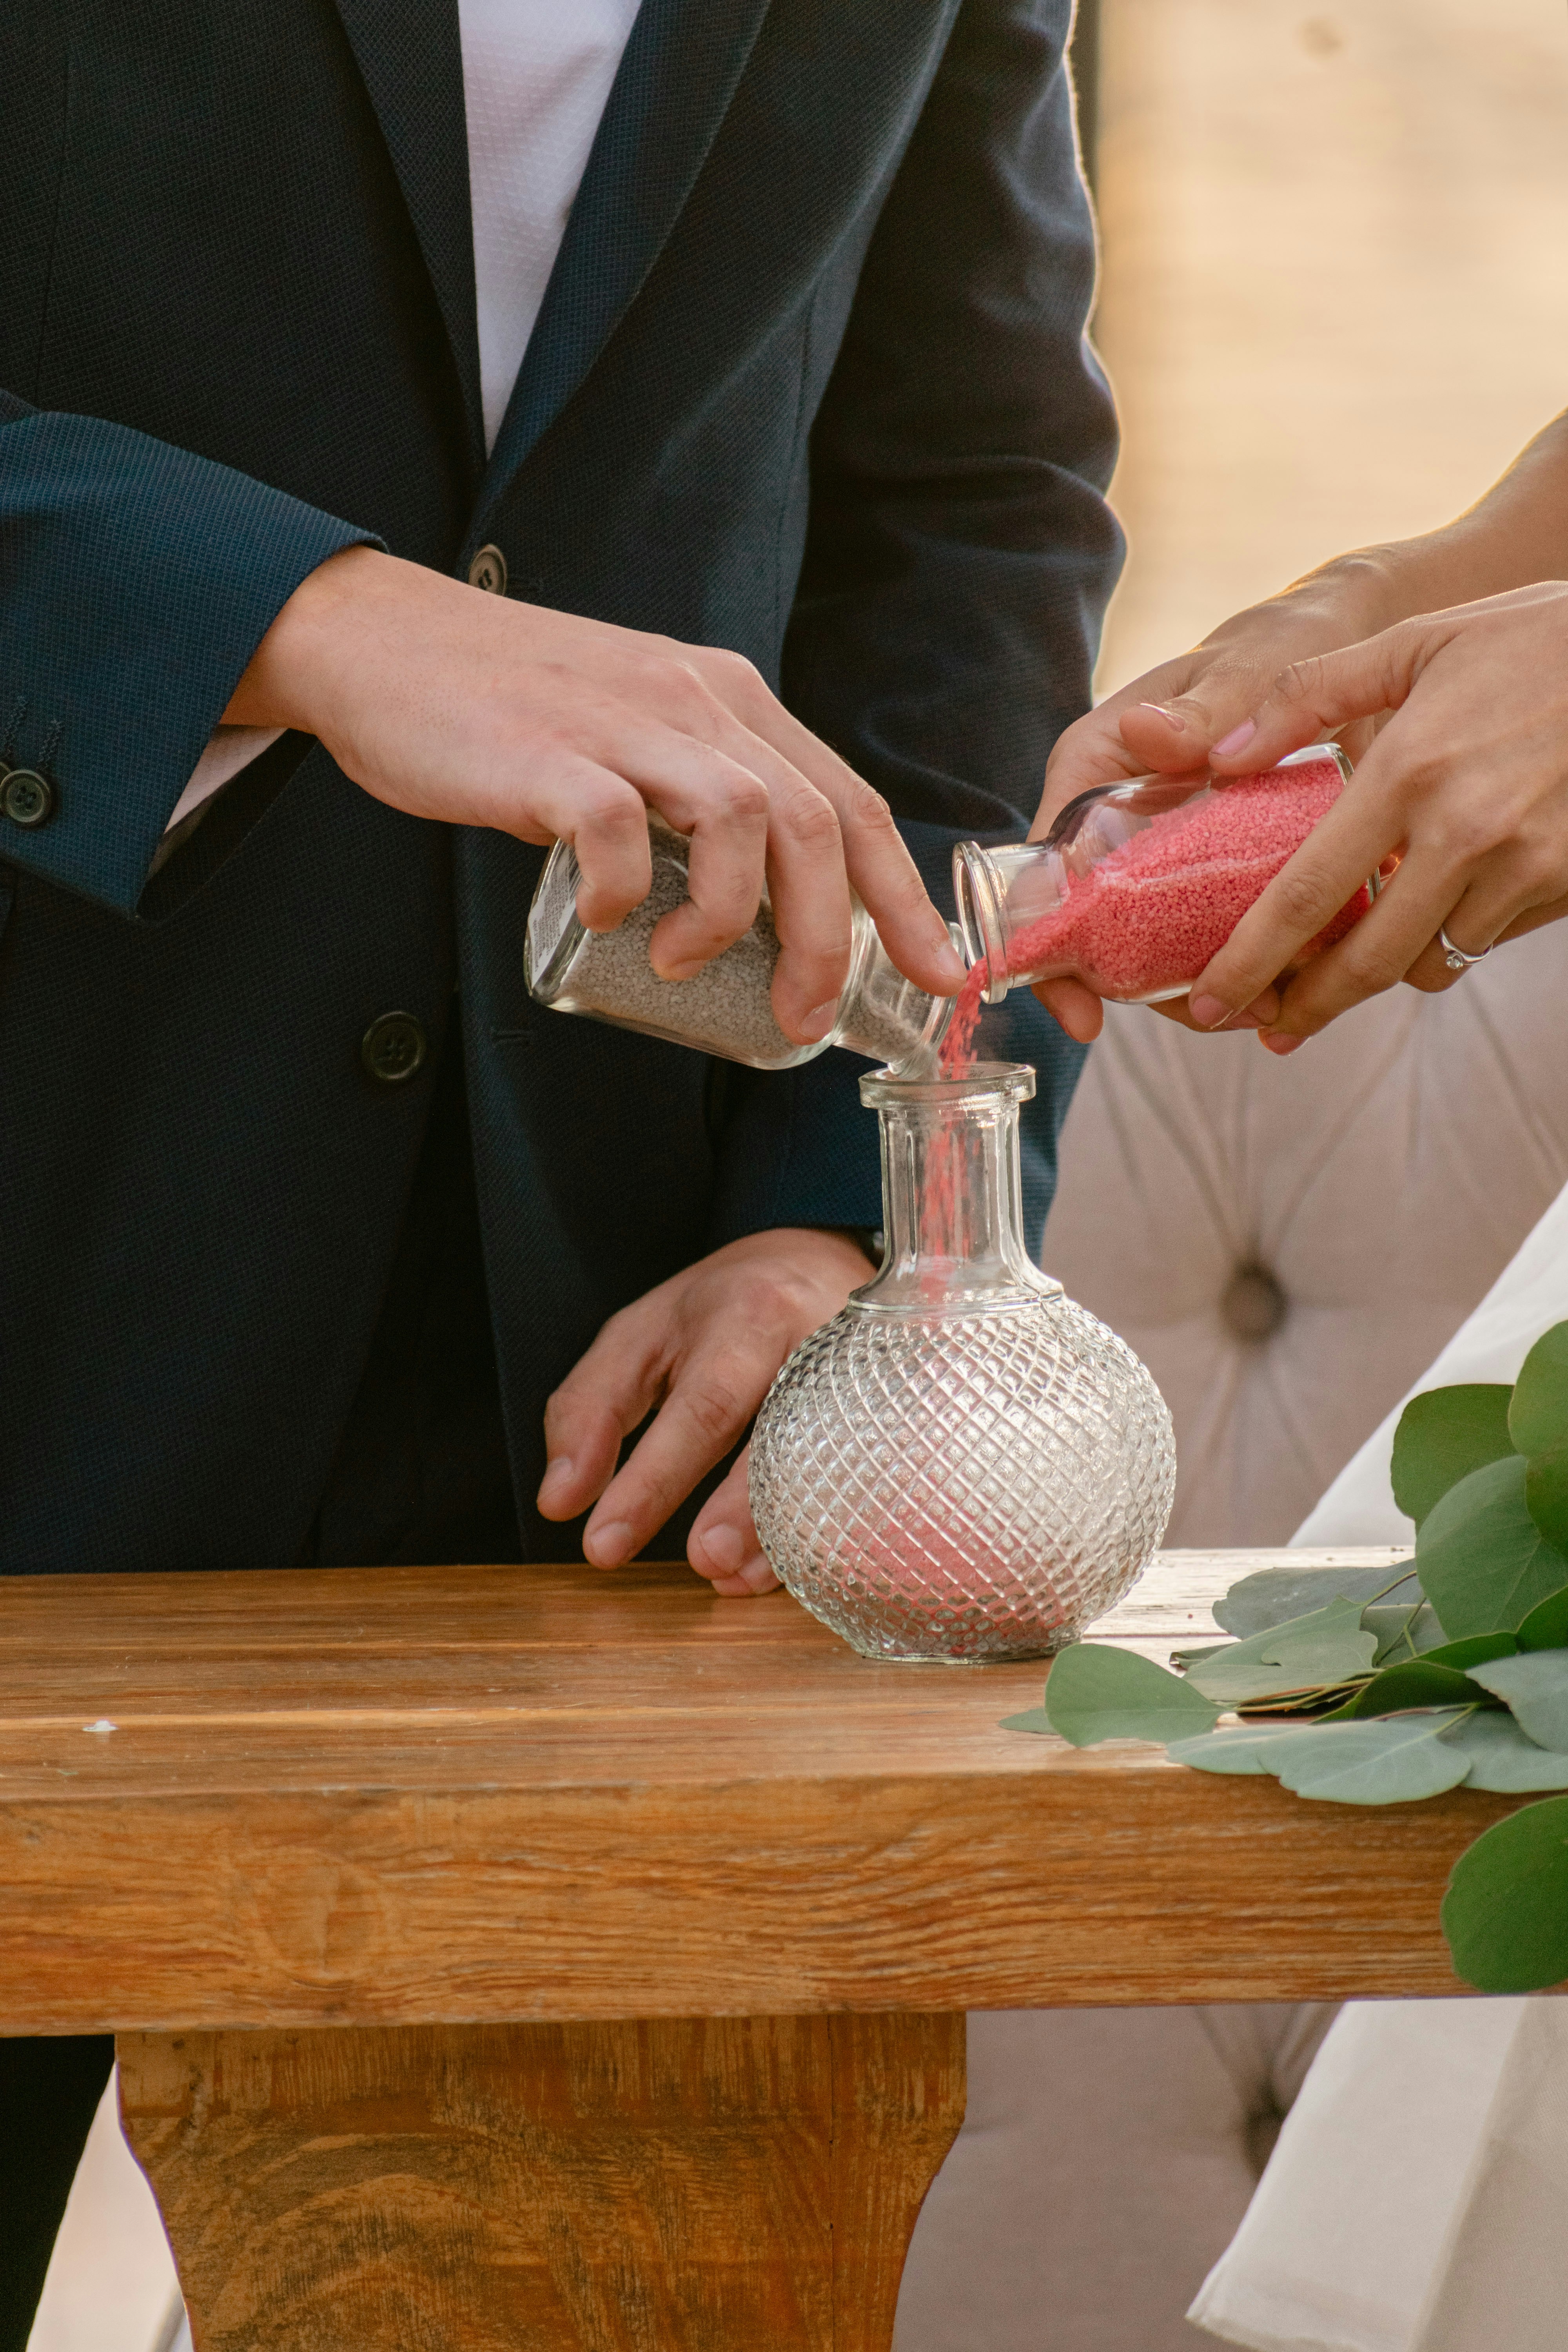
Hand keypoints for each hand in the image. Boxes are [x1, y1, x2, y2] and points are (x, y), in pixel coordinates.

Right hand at [226, 546, 962, 1041]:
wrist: (381, 644)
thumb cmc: (512, 709)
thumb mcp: (637, 732)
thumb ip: (695, 793)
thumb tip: (747, 904)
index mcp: (728, 700)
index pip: (848, 801)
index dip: (903, 895)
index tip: (939, 971)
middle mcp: (695, 700)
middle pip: (812, 823)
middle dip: (827, 939)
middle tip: (802, 1016)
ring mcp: (623, 720)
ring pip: (740, 818)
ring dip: (731, 916)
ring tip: (683, 967)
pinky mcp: (548, 750)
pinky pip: (616, 826)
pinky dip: (623, 886)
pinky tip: (603, 919)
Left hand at [536, 1227, 874, 1595]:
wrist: (818, 1262)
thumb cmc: (716, 1312)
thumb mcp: (638, 1338)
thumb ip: (589, 1408)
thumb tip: (561, 1499)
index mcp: (744, 1315)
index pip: (700, 1407)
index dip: (653, 1481)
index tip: (604, 1545)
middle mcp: (816, 1340)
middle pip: (781, 1433)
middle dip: (741, 1509)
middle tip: (702, 1564)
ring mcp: (867, 1377)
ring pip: (835, 1462)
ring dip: (784, 1533)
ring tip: (733, 1577)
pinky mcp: (897, 1409)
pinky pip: (867, 1477)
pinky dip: (824, 1529)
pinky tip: (779, 1566)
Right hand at [1026, 556, 1401, 1043]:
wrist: (1358, 646)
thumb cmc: (1284, 641)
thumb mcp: (1248, 669)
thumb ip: (1204, 706)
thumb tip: (1152, 733)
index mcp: (1095, 770)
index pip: (1047, 870)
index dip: (1053, 951)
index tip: (1084, 1013)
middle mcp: (1123, 822)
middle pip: (1108, 931)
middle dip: (1157, 988)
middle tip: (1223, 1010)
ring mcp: (1175, 855)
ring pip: (1168, 946)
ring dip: (1216, 987)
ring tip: (1275, 1006)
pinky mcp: (1229, 872)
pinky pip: (1228, 935)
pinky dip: (1262, 967)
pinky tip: (1303, 988)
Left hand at [1178, 582, 1567, 1049]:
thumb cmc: (1531, 641)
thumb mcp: (1414, 643)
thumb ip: (1307, 694)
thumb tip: (1221, 755)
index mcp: (1411, 770)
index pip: (1307, 894)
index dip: (1251, 963)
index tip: (1210, 1002)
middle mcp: (1466, 831)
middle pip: (1367, 961)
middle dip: (1307, 1006)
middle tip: (1269, 1027)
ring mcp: (1525, 865)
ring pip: (1430, 963)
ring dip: (1381, 975)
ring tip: (1341, 971)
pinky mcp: (1567, 882)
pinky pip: (1486, 940)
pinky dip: (1446, 941)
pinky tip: (1425, 917)